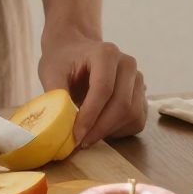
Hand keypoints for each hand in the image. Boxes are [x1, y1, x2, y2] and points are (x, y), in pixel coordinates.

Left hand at [40, 32, 147, 146]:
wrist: (75, 51)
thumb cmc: (63, 61)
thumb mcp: (51, 73)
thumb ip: (56, 97)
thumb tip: (58, 126)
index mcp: (105, 54)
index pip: (103, 89)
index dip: (90, 115)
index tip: (76, 134)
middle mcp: (127, 64)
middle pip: (122, 105)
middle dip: (100, 129)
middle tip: (80, 142)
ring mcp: (138, 79)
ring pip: (132, 115)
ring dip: (109, 131)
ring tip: (88, 135)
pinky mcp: (141, 95)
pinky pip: (137, 120)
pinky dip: (119, 131)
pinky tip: (100, 128)